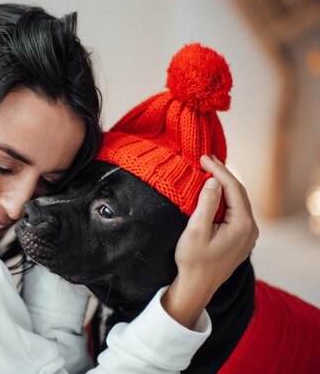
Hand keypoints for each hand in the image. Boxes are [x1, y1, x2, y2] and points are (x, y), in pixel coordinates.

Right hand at [162, 155, 258, 327]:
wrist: (196, 287)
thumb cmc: (194, 261)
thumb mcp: (196, 230)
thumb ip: (207, 204)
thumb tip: (214, 181)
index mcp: (242, 225)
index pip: (233, 188)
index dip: (219, 170)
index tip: (203, 158)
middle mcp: (250, 229)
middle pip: (238, 193)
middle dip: (223, 174)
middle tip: (206, 159)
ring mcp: (247, 235)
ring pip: (238, 202)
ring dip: (224, 186)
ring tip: (209, 171)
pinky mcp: (240, 239)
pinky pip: (235, 211)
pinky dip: (225, 198)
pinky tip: (214, 192)